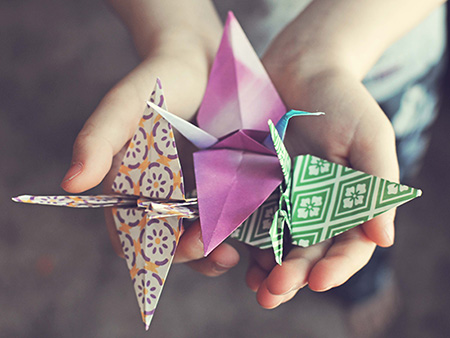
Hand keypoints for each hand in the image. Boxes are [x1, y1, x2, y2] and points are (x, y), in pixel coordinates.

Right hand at [60, 41, 238, 275]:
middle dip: (187, 253)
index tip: (172, 247)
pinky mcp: (224, 185)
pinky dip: (234, 230)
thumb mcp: (127, 103)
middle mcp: (160, 194)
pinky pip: (226, 216)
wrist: (203, 61)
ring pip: (198, 235)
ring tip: (230, 255)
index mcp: (129, 184)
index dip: (146, 247)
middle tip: (214, 252)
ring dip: (212, 252)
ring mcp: (194, 192)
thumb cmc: (159, 80)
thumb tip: (71, 184)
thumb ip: (99, 137)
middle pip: (167, 241)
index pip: (128, 232)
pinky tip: (250, 233)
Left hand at [246, 22, 398, 307]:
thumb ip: (377, 184)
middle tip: (274, 292)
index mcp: (345, 203)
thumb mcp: (369, 137)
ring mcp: (279, 198)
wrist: (300, 68)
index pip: (345, 246)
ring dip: (262, 269)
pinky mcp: (249, 184)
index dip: (336, 267)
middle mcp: (311, 208)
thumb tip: (382, 238)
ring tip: (254, 286)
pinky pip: (242, 215)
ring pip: (272, 243)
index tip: (321, 281)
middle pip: (305, 253)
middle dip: (292, 276)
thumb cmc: (342, 100)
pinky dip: (236, 237)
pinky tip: (227, 251)